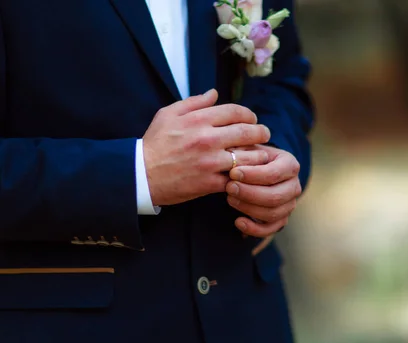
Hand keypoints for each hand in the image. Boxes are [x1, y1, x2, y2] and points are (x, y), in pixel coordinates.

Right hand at [143, 89, 270, 205]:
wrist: (141, 175)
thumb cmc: (154, 143)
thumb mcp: (167, 115)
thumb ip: (194, 102)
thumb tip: (215, 93)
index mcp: (198, 120)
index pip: (236, 112)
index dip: (249, 115)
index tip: (253, 120)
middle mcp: (207, 139)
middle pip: (247, 132)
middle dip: (261, 133)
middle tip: (265, 135)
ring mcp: (210, 162)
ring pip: (248, 156)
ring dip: (258, 155)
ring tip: (261, 155)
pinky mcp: (210, 182)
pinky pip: (237, 178)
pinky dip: (245, 176)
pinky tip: (248, 174)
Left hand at [225, 145, 301, 237]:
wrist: (257, 170)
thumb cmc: (251, 158)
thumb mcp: (249, 149)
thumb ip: (243, 152)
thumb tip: (232, 157)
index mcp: (290, 165)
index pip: (274, 174)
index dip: (253, 175)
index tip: (233, 173)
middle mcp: (294, 186)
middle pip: (275, 196)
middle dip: (249, 193)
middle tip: (229, 187)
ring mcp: (289, 204)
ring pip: (272, 213)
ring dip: (248, 208)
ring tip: (229, 199)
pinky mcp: (281, 219)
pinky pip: (270, 229)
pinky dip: (254, 229)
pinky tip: (237, 222)